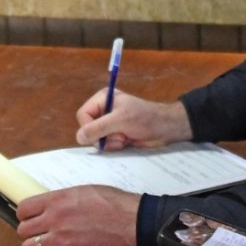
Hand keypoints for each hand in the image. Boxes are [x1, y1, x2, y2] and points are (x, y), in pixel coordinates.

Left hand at [15, 185, 140, 245]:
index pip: (23, 209)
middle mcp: (53, 219)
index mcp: (55, 200)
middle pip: (22, 230)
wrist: (125, 218)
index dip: (24, 214)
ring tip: (44, 245)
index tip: (30, 217)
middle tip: (38, 231)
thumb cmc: (108, 200)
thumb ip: (60, 199)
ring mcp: (60, 239)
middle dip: (29, 231)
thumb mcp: (79, 190)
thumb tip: (50, 205)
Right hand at [74, 89, 193, 150]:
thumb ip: (98, 128)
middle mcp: (104, 110)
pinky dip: (115, 146)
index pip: (83, 115)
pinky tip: (126, 142)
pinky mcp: (116, 134)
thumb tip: (79, 137)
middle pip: (88, 128)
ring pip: (97, 139)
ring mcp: (110, 123)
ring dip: (110, 142)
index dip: (89, 127)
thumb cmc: (145, 119)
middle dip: (103, 136)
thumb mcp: (120, 120)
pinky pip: (106, 144)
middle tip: (119, 136)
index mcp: (103, 99)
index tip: (102, 133)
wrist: (166, 128)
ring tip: (125, 139)